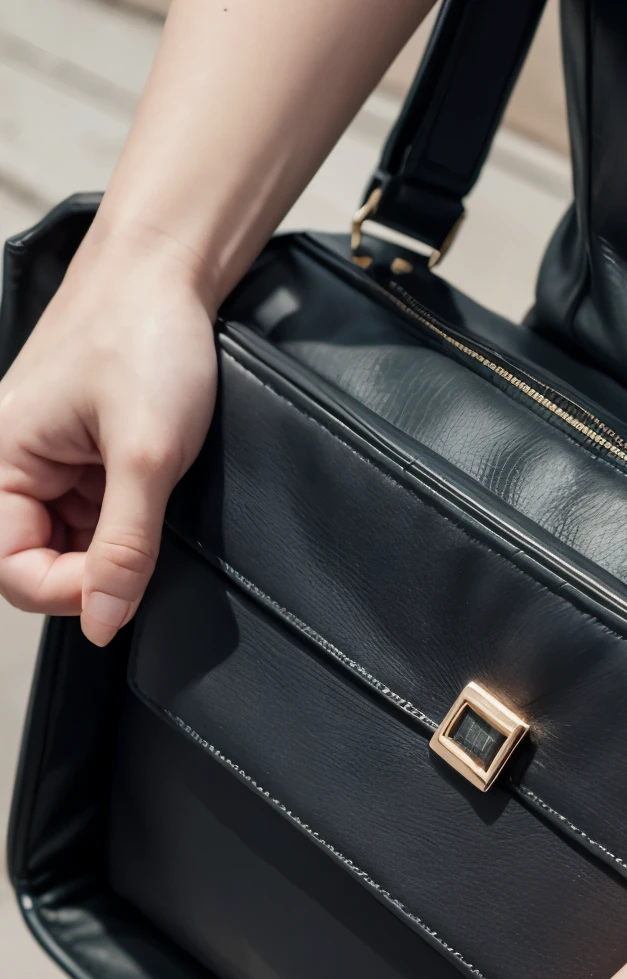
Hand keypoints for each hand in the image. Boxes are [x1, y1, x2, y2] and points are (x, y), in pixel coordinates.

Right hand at [0, 228, 216, 644]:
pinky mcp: (83, 459)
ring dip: (113, 546)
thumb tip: (103, 621)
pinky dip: (126, 521)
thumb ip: (126, 546)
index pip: (10, 570)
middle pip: (37, 563)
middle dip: (92, 571)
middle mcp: (14, 464)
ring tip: (149, 501)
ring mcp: (50, 464)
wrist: (171, 270)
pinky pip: (95, 516)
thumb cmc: (145, 336)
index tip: (122, 591)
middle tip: (144, 551)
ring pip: (71, 545)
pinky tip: (151, 493)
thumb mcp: (147, 455)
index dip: (68, 593)